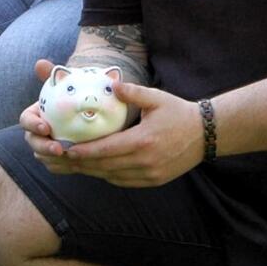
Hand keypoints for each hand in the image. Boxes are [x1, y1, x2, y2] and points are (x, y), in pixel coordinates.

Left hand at [25, 64, 198, 187]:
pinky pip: (124, 182)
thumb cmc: (179, 112)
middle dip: (81, 163)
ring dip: (92, 171)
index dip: (83, 151)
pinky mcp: (154, 181)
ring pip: (112, 176)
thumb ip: (133, 92)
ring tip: (73, 164)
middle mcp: (145, 161)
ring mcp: (150, 174)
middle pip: (104, 166)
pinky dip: (108, 175)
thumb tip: (112, 83)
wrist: (205, 134)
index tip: (65, 148)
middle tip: (61, 158)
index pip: (106, 149)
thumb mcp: (157, 98)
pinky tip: (96, 168)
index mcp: (143, 140)